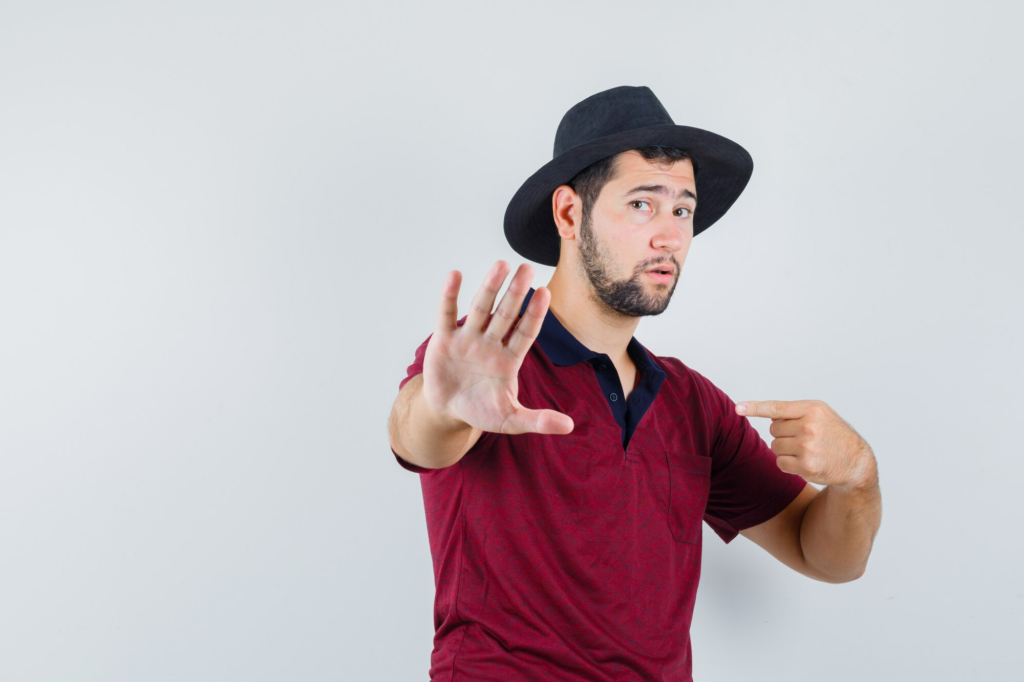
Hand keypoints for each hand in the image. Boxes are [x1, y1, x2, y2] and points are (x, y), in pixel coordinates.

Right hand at [420, 260, 574, 436]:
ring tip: (501, 265)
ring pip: (481, 309)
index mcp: (509, 359)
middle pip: (505, 314)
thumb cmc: (480, 411)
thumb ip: (537, 420)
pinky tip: (456, 275)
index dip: (535, 314)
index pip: (525, 332)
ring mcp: (468, 339)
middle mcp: (491, 343)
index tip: (546, 293)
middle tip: (527, 268)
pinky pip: (447, 314)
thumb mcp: (510, 419)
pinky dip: (449, 295)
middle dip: (516, 292)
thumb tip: (570, 427)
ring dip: (490, 287)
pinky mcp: (444, 340)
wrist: (447, 411)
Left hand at [735, 399, 876, 490]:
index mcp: (812, 409)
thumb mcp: (821, 414)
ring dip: (785, 450)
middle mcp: (809, 426)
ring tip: (806, 449)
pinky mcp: (805, 466)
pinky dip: (787, 463)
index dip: (755, 408)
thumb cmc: (834, 434)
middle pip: (773, 430)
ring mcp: (807, 447)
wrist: (856, 461)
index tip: (738, 408)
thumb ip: (795, 412)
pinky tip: (805, 461)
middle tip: (803, 438)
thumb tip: (769, 416)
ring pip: (774, 446)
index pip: (777, 408)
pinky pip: (780, 462)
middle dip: (783, 435)